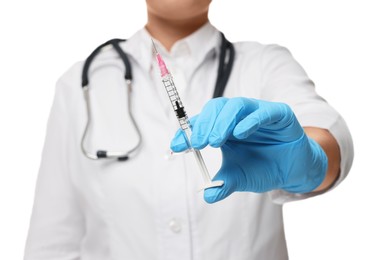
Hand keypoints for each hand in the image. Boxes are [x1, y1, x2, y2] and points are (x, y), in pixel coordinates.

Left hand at [171, 97, 327, 202]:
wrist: (293, 170)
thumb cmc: (264, 168)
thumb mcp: (240, 178)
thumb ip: (223, 184)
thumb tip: (208, 196)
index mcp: (225, 127)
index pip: (202, 122)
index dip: (187, 132)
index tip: (176, 146)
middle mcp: (238, 116)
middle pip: (216, 108)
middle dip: (203, 125)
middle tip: (197, 144)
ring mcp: (258, 112)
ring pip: (236, 105)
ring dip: (222, 122)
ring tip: (214, 141)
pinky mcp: (279, 114)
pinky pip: (263, 112)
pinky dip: (250, 121)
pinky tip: (240, 134)